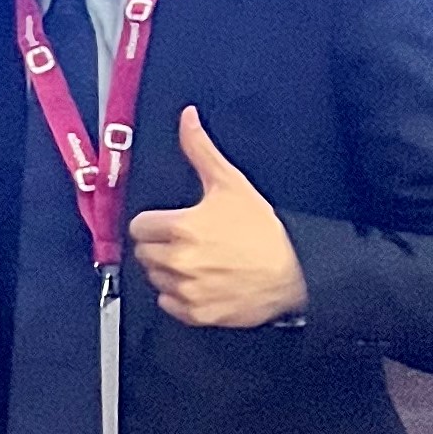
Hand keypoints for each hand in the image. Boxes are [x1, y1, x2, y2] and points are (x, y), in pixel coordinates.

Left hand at [127, 107, 307, 329]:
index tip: (169, 222)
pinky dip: (178, 296)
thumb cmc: (263, 231)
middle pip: (143, 253)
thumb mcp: (231, 183)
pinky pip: (168, 304)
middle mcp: (178, 262)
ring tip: (195, 260)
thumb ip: (201, 150)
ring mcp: (187, 291)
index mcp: (180, 228)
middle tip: (184, 241)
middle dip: (159, 245)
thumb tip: (187, 118)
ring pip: (155, 279)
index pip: (139, 226)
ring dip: (167, 270)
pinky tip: (199, 282)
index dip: (153, 222)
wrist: (294, 273)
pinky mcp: (197, 314)